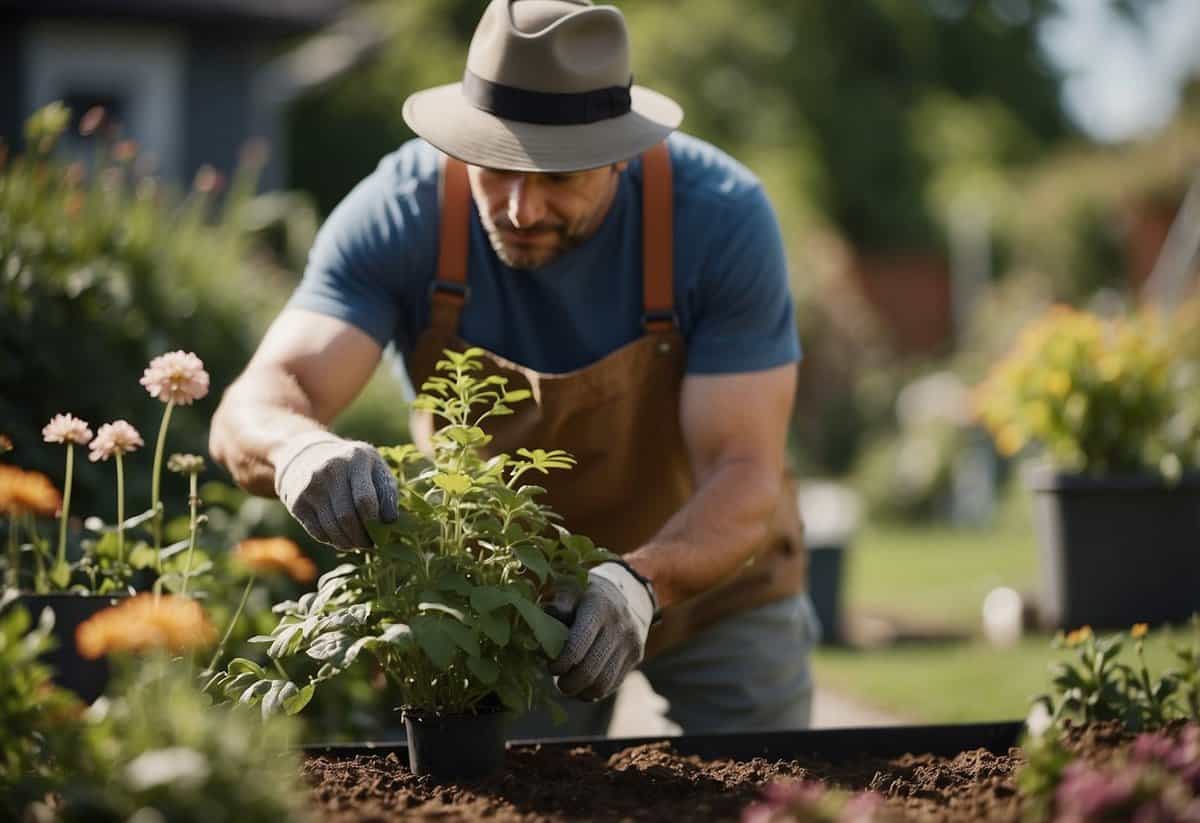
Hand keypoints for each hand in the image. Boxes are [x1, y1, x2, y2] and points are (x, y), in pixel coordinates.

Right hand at [271, 430, 398, 548]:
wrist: (308, 455)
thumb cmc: (354, 466)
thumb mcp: (375, 467)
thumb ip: (388, 491)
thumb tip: (391, 521)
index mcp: (356, 458)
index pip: (365, 500)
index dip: (375, 524)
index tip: (383, 535)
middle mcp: (330, 470)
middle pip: (347, 517)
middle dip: (362, 538)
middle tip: (371, 544)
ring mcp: (311, 486)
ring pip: (332, 528)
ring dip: (348, 543)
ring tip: (358, 544)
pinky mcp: (297, 502)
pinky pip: (317, 532)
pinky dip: (332, 541)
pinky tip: (342, 539)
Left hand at [548, 562, 656, 700]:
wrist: (628, 588)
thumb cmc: (585, 592)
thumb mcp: (568, 588)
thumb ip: (553, 609)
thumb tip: (540, 634)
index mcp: (596, 606)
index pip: (576, 648)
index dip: (559, 664)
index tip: (551, 666)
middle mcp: (617, 625)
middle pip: (589, 671)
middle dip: (568, 683)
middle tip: (559, 681)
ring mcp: (630, 641)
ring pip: (603, 684)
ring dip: (582, 691)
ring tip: (570, 684)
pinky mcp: (637, 655)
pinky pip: (613, 684)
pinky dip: (595, 691)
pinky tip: (584, 683)